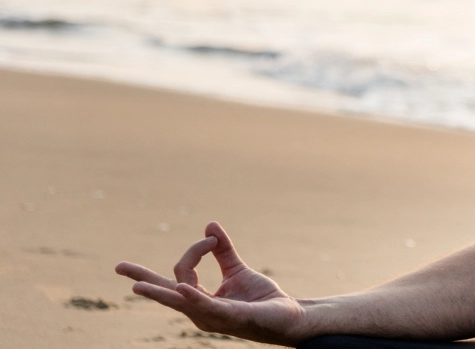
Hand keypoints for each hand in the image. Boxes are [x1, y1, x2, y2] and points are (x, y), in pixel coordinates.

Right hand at [115, 221, 307, 345]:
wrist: (288, 315)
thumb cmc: (260, 299)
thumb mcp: (238, 270)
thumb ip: (223, 251)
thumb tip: (209, 226)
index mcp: (199, 299)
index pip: (177, 276)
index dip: (194, 250)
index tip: (212, 239)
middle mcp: (200, 310)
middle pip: (167, 292)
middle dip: (144, 279)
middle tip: (118, 266)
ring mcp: (212, 316)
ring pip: (181, 301)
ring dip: (159, 293)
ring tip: (137, 287)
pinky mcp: (230, 316)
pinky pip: (207, 306)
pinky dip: (193, 297)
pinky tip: (182, 289)